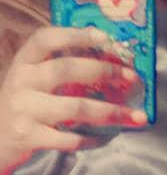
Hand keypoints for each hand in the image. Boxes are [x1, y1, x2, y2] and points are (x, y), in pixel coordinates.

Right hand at [0, 25, 146, 170]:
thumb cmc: (25, 105)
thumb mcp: (33, 80)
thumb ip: (60, 68)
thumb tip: (112, 63)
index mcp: (24, 62)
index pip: (45, 39)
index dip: (75, 34)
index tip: (105, 37)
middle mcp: (21, 81)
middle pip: (67, 69)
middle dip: (105, 71)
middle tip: (133, 78)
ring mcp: (23, 109)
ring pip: (75, 107)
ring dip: (111, 112)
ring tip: (136, 116)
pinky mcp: (28, 136)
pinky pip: (68, 138)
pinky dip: (92, 139)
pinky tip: (106, 137)